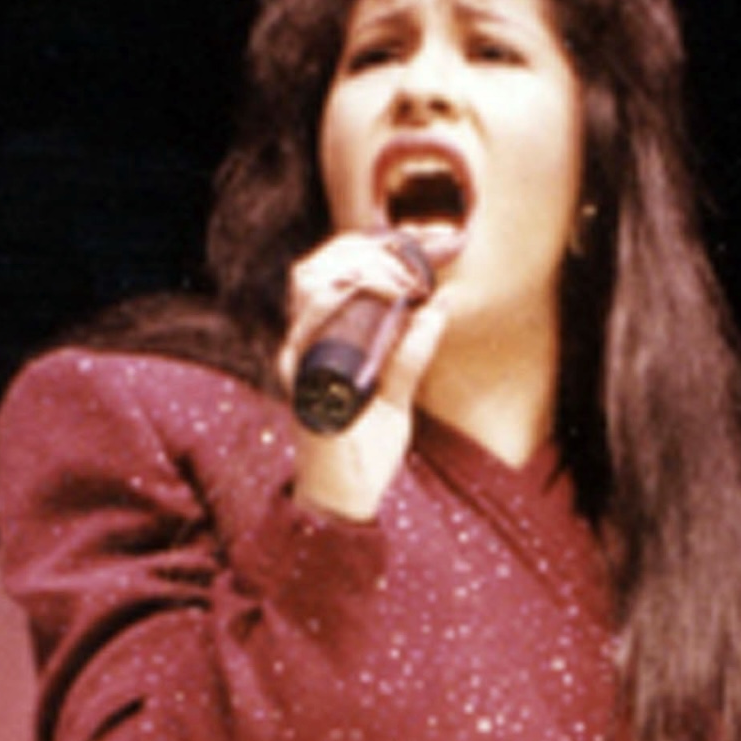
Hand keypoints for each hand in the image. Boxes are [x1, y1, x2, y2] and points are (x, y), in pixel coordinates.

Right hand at [278, 232, 449, 520]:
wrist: (345, 502)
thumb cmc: (366, 448)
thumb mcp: (399, 393)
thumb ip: (414, 349)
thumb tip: (442, 302)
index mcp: (322, 340)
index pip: (335, 271)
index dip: (377, 245)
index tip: (427, 239)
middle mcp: (303, 342)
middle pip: (316, 265)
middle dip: (368, 247)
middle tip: (417, 258)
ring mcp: (299, 359)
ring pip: (310, 283)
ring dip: (362, 269)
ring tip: (406, 281)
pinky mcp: (303, 381)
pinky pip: (314, 328)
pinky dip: (349, 304)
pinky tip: (390, 301)